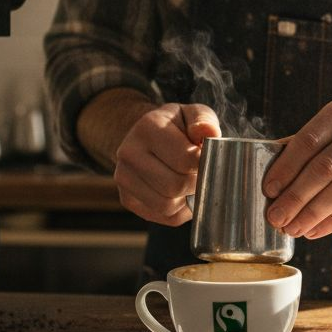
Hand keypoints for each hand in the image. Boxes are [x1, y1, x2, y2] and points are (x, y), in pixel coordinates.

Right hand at [113, 103, 220, 225]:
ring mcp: (124, 178)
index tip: (206, 159)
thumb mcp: (193, 115)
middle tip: (200, 173)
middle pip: (175, 186)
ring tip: (189, 182)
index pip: (185, 159)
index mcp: (147, 127)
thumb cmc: (178, 127)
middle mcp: (129, 153)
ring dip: (187, 199)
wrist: (150, 139)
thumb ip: (203, 120)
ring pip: (168, 206)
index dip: (204, 164)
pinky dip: (178, 210)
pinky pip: (163, 217)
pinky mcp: (127, 199)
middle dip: (195, 183)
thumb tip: (207, 132)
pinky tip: (179, 193)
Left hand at [262, 96, 331, 239]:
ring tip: (292, 228)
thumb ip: (313, 139)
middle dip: (294, 197)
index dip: (284, 168)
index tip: (267, 190)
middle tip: (275, 217)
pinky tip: (315, 230)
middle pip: (322, 168)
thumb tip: (272, 163)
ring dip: (312, 213)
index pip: (306, 141)